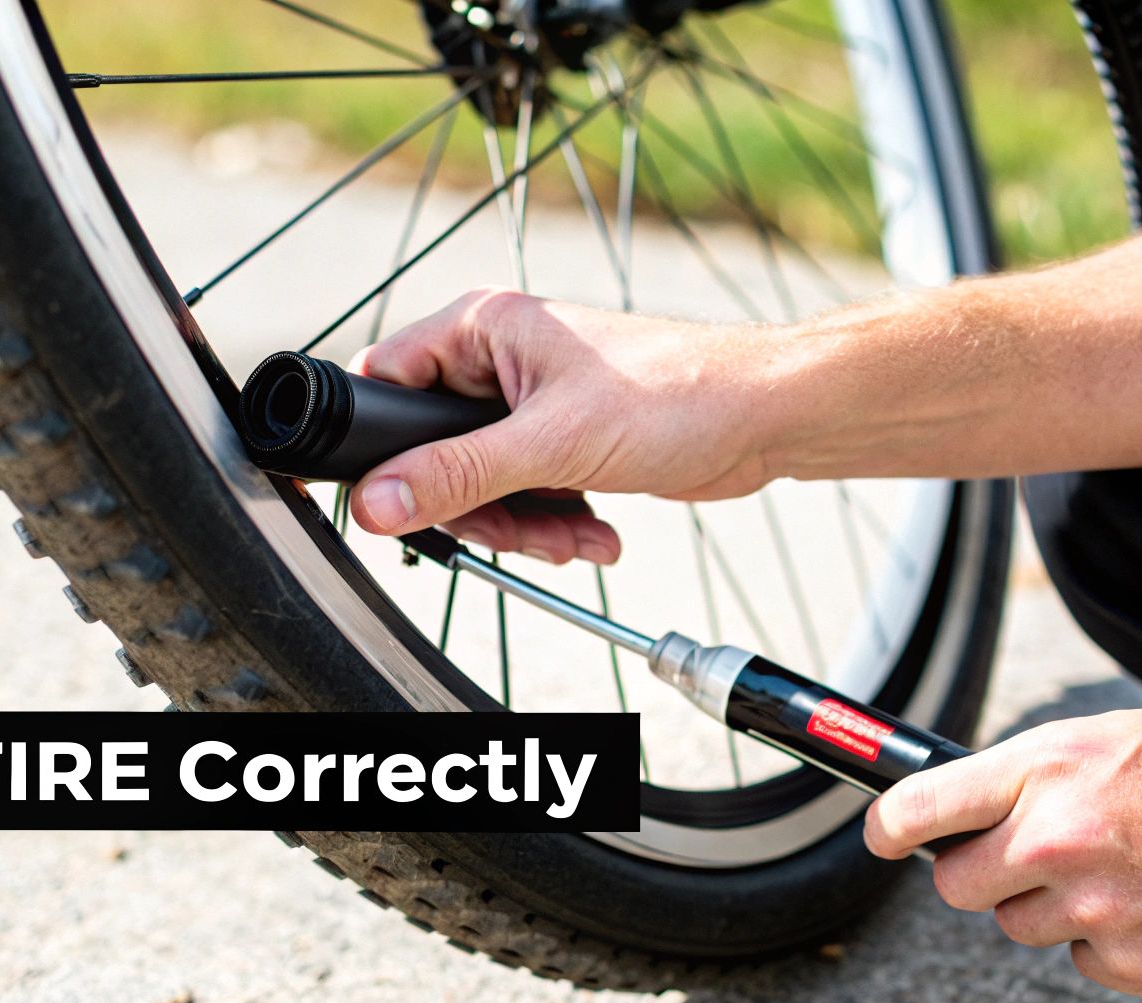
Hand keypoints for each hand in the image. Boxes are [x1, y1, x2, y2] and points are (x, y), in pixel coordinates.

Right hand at [347, 288, 780, 563]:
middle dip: (480, 507)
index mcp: (482, 327)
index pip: (387, 381)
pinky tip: (595, 532)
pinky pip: (525, 493)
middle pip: (433, 449)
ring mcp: (530, 403)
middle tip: (520, 532)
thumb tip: (376, 501)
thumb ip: (456, 474)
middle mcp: (499, 360)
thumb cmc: (677, 393)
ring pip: (481, 482)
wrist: (765, 418)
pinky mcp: (562, 440)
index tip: (403, 499)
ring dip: (524, 525)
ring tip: (574, 537)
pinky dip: (554, 523)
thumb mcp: (552, 442)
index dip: (388, 447)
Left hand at [863, 709, 1141, 998]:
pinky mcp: (1129, 965)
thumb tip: (966, 797)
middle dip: (980, 871)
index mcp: (1054, 767)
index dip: (888, 825)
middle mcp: (1061, 837)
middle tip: (1025, 857)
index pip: (925, 804)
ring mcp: (1094, 908)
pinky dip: (1104, 942)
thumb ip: (1039, 771)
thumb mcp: (1122, 739)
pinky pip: (1078, 960)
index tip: (880, 834)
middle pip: (954, 882)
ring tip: (1119, 874)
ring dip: (1047, 907)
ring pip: (1014, 924)